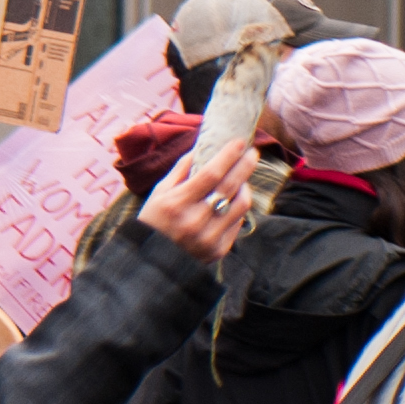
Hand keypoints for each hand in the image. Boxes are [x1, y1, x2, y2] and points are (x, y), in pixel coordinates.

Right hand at [140, 135, 261, 266]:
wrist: (152, 260)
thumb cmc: (154, 220)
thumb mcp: (159, 193)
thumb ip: (181, 170)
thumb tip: (202, 148)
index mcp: (176, 203)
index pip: (210, 173)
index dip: (228, 156)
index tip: (239, 142)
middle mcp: (195, 221)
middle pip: (229, 186)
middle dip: (244, 166)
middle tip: (252, 153)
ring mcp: (209, 237)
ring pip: (241, 205)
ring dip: (244, 188)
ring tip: (242, 179)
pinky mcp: (219, 249)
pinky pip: (237, 222)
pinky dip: (236, 208)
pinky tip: (231, 202)